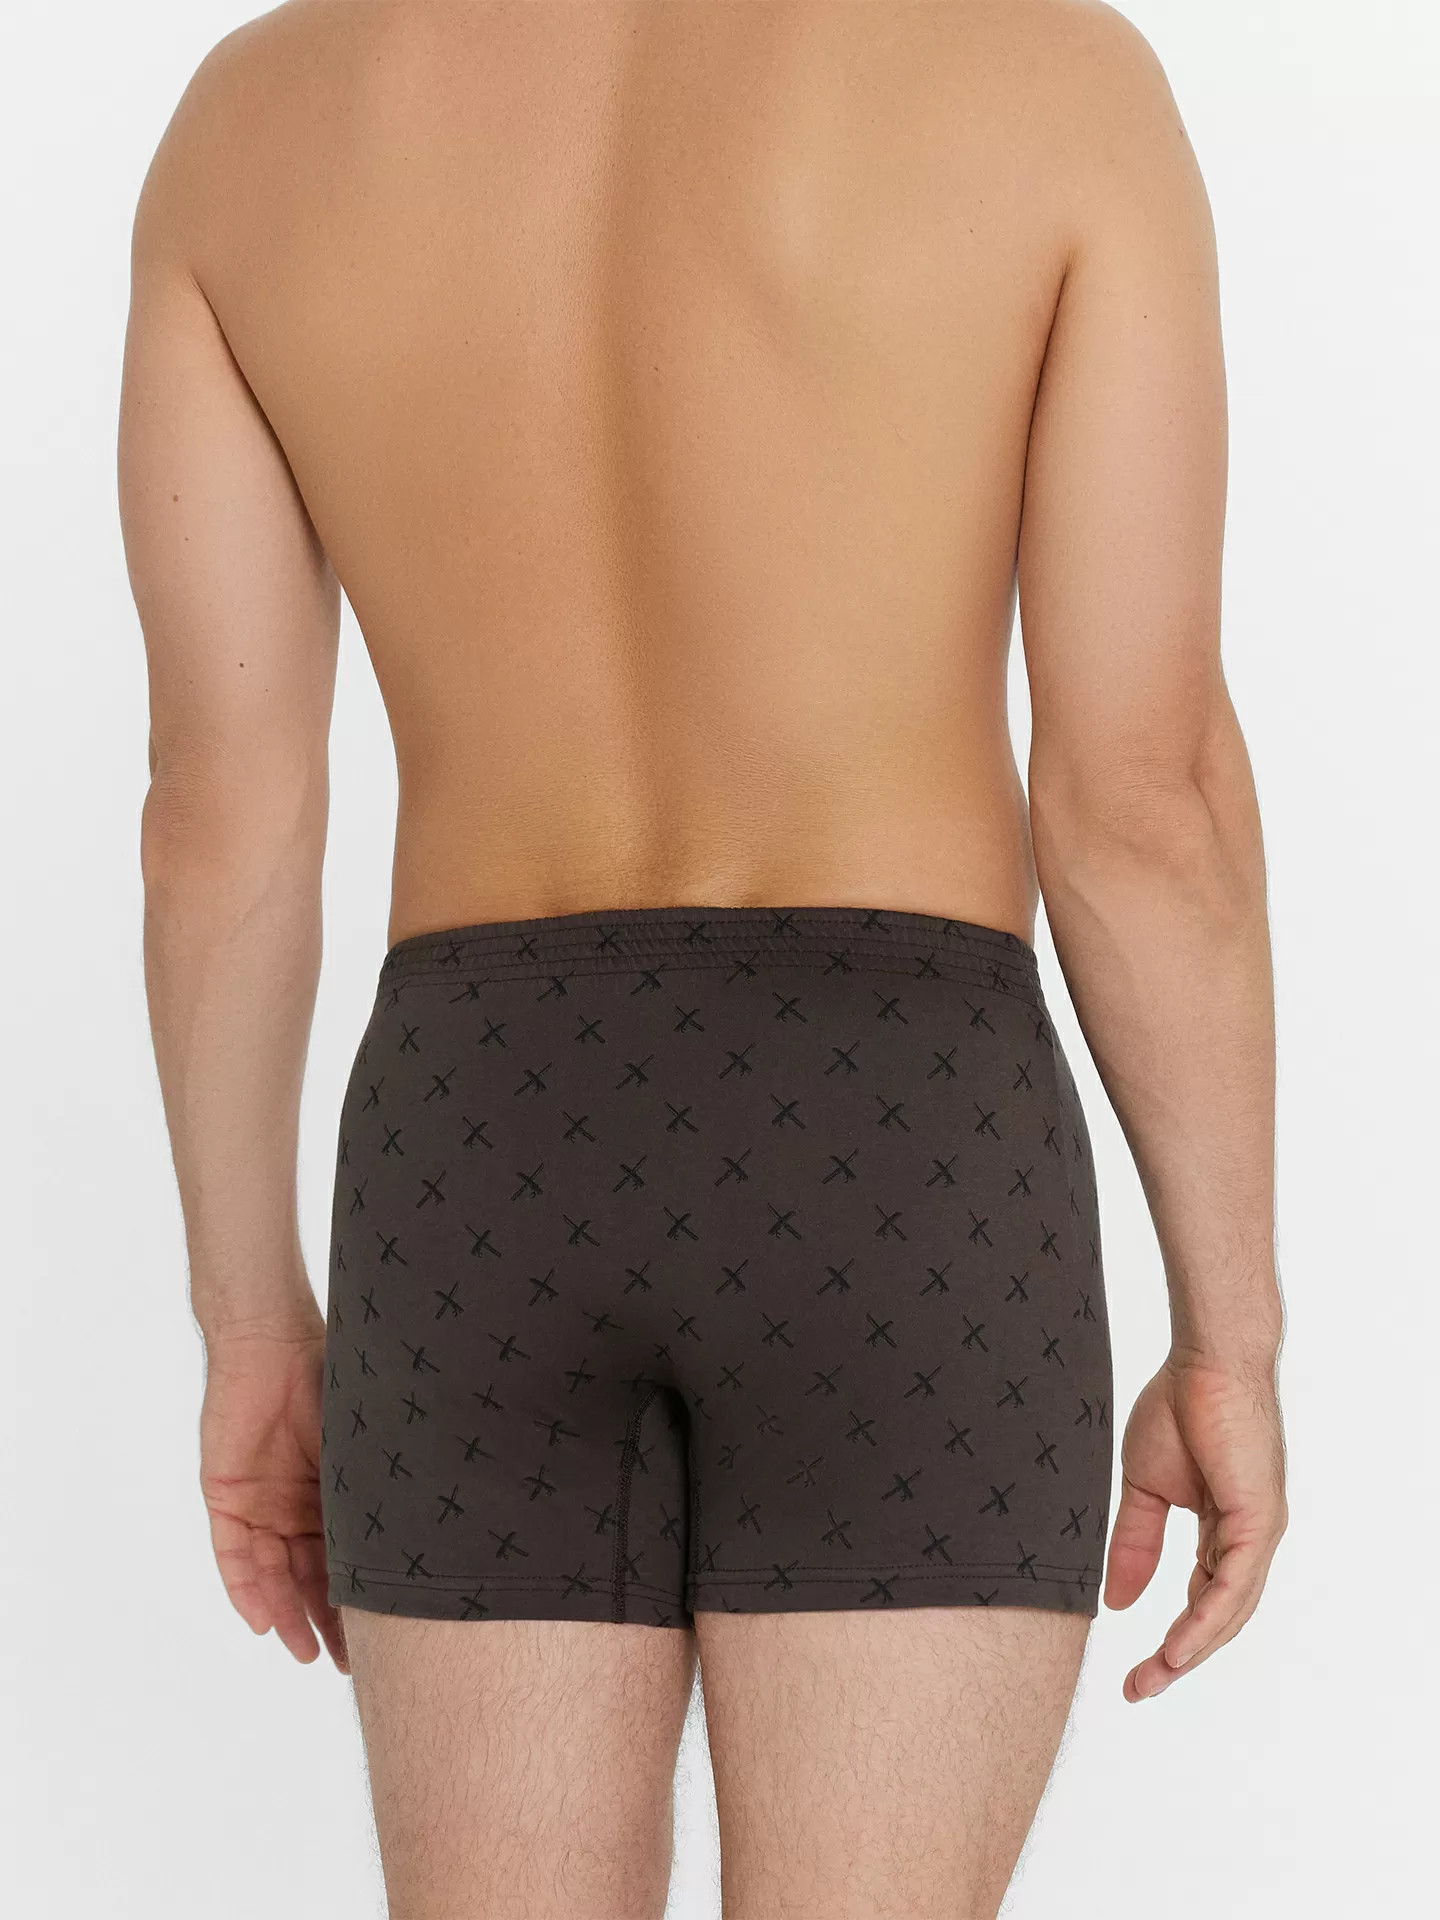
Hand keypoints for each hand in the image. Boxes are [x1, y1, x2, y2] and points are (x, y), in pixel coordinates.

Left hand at [198, 1319, 349, 1672]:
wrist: (271, 1343)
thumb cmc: (328, 1377)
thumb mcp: (365, 1441)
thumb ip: (381, 1482)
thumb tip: (436, 1524)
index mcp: (332, 1494)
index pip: (346, 1559)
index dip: (360, 1599)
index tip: (382, 1638)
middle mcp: (297, 1506)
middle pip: (311, 1578)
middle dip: (328, 1622)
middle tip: (347, 1665)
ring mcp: (260, 1504)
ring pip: (273, 1576)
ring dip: (288, 1617)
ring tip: (308, 1655)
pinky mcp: (226, 1499)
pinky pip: (234, 1558)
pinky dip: (248, 1591)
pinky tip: (265, 1623)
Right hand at [1103, 1348, 1285, 1701]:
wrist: (1205, 1361)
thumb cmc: (1180, 1407)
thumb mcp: (1144, 1487)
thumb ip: (1135, 1542)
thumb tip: (1118, 1599)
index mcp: (1223, 1531)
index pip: (1201, 1599)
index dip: (1171, 1637)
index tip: (1136, 1669)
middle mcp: (1247, 1539)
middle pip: (1218, 1616)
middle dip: (1179, 1658)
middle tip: (1139, 1688)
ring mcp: (1259, 1531)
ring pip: (1230, 1610)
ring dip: (1191, 1649)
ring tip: (1154, 1676)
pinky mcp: (1259, 1520)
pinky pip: (1234, 1584)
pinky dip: (1206, 1619)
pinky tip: (1180, 1645)